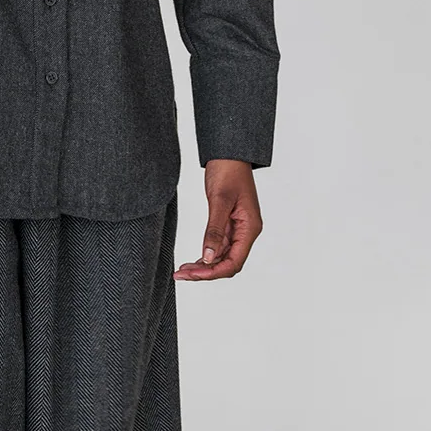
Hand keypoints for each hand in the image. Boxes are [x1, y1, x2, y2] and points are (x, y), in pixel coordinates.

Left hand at [175, 160, 262, 280]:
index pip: (234, 262)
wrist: (229, 154)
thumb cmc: (228, 172)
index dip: (213, 272)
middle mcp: (246, 232)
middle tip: (182, 275)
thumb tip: (208, 256)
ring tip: (182, 271)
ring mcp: (237, 229)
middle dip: (206, 272)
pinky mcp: (228, 225)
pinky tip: (192, 261)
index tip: (193, 274)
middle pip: (228, 264)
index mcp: (249, 228)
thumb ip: (214, 230)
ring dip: (204, 266)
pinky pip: (218, 247)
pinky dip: (205, 256)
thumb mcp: (219, 200)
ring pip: (222, 258)